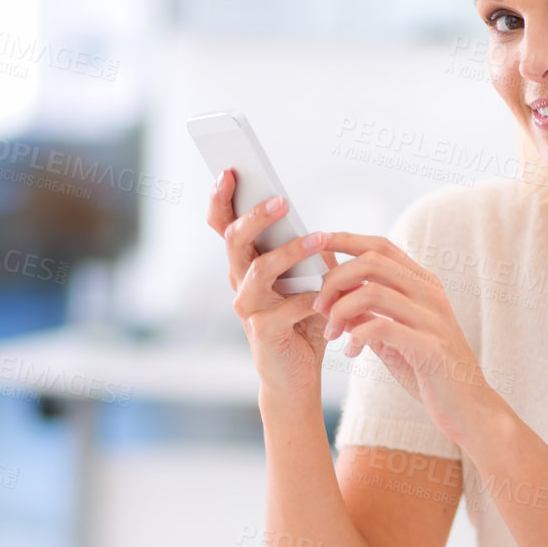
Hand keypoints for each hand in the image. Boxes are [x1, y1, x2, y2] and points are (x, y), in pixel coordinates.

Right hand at [206, 169, 341, 399]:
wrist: (299, 375)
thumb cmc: (303, 322)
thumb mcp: (309, 280)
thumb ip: (308, 254)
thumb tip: (318, 229)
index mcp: (246, 264)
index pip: (223, 225)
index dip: (221, 198)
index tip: (229, 170)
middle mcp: (239, 282)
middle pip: (234, 240)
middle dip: (255, 216)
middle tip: (279, 200)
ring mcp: (247, 309)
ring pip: (259, 270)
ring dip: (290, 251)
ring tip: (318, 239)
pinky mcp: (262, 333)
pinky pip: (284, 307)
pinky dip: (308, 298)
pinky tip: (326, 296)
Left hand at [314, 233, 506, 447]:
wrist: (468, 408)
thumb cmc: (429, 370)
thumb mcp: (393, 336)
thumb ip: (368, 313)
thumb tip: (332, 297)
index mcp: (423, 284)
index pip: (381, 247)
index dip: (346, 240)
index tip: (318, 243)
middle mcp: (429, 294)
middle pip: (372, 262)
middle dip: (335, 279)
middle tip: (318, 306)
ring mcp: (432, 318)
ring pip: (372, 292)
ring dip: (340, 311)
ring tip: (331, 333)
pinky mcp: (430, 347)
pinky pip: (381, 328)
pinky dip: (356, 337)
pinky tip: (351, 352)